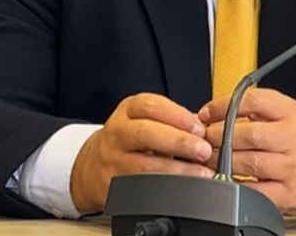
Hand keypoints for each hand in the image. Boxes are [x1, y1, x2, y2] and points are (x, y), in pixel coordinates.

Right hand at [70, 93, 214, 212]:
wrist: (91, 165)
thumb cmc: (126, 139)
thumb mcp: (142, 119)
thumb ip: (170, 121)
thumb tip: (204, 130)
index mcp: (128, 110)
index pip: (151, 106)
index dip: (178, 116)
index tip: (200, 127)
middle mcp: (118, 132)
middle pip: (145, 133)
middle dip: (178, 141)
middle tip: (203, 149)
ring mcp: (114, 160)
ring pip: (143, 165)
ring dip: (176, 170)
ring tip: (200, 173)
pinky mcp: (114, 186)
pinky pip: (140, 189)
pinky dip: (164, 189)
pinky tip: (182, 189)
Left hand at [199, 89, 295, 215]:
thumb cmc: (294, 138)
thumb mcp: (280, 112)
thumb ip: (250, 106)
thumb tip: (210, 113)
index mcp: (289, 112)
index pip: (252, 101)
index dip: (222, 106)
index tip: (205, 113)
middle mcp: (293, 138)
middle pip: (249, 134)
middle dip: (219, 137)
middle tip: (204, 139)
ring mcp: (291, 167)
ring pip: (250, 163)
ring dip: (222, 161)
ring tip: (208, 157)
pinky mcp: (287, 194)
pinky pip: (254, 190)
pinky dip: (234, 185)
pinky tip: (225, 178)